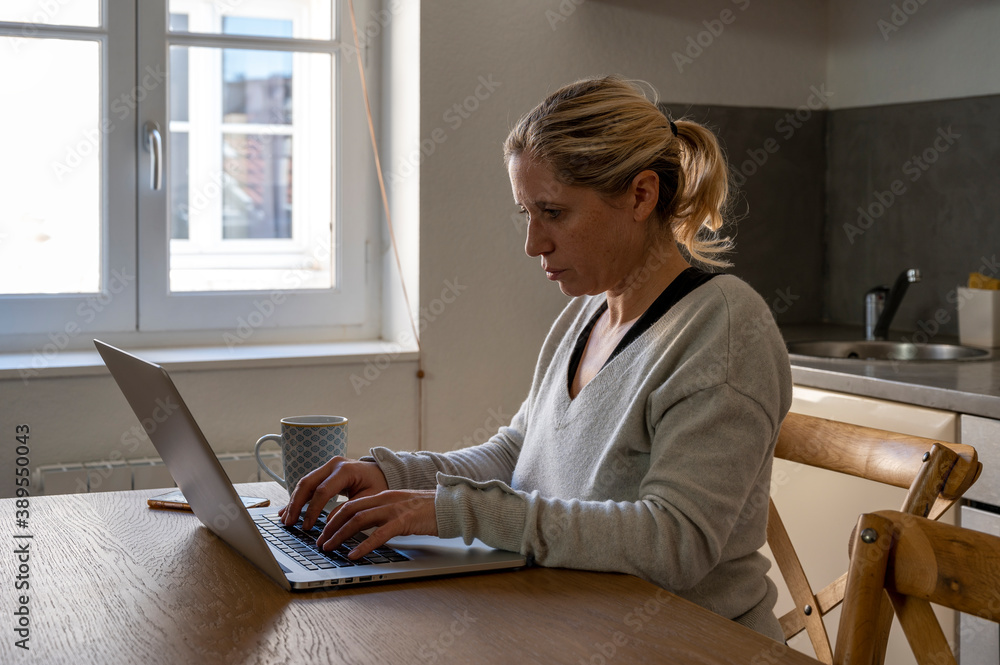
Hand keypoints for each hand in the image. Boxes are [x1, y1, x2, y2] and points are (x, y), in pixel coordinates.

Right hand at [278, 456, 387, 529]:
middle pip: (307, 483)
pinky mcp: (324, 472)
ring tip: (285, 519)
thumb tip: (328, 522)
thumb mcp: (369, 499)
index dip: (312, 510)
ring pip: (304, 483)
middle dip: (296, 504)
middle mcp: (333, 464)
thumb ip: (349, 509)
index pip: (322, 491)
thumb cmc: (377, 485)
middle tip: (289, 523)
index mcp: (345, 470)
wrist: (380, 472)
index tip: (307, 526)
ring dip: (293, 502)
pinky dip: (298, 498)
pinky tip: (287, 509)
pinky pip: (308, 485)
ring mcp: (327, 466)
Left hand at [317, 490, 437, 559]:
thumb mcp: (401, 508)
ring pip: (358, 520)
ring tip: (329, 548)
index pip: (350, 504)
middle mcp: (384, 500)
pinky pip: (378, 534)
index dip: (333, 518)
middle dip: (330, 527)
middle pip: (348, 511)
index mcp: (383, 496)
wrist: (452, 505)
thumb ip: (385, 514)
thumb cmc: (429, 510)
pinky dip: (363, 545)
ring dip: (339, 535)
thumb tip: (369, 528)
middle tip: (319, 542)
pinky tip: (353, 554)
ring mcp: (393, 510)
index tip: (323, 531)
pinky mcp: (404, 521)